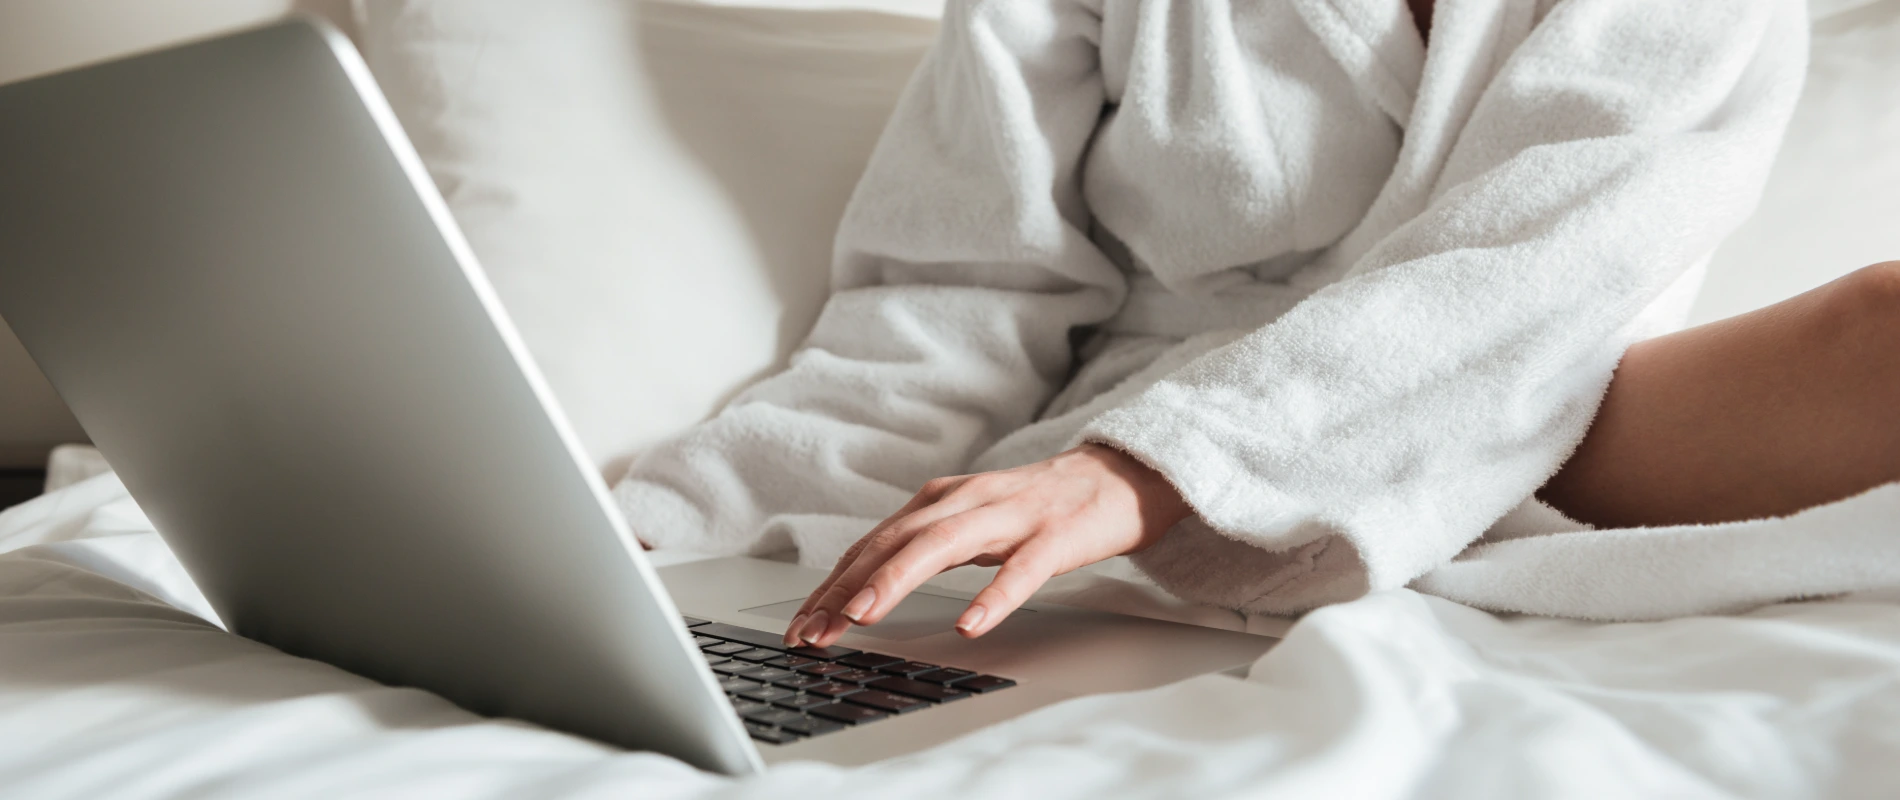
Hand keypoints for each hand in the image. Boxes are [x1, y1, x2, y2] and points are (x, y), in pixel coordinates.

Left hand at [781, 443, 1191, 646]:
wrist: (1117, 476)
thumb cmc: (1039, 507)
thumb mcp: (971, 521)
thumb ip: (924, 546)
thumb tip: (864, 586)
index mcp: (941, 500)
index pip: (871, 544)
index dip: (830, 584)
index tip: (800, 626)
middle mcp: (966, 501)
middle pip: (892, 542)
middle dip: (845, 587)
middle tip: (813, 632)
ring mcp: (1011, 516)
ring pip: (941, 545)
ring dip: (894, 580)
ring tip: (862, 617)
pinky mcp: (1055, 536)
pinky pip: (1020, 570)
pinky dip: (992, 596)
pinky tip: (969, 624)